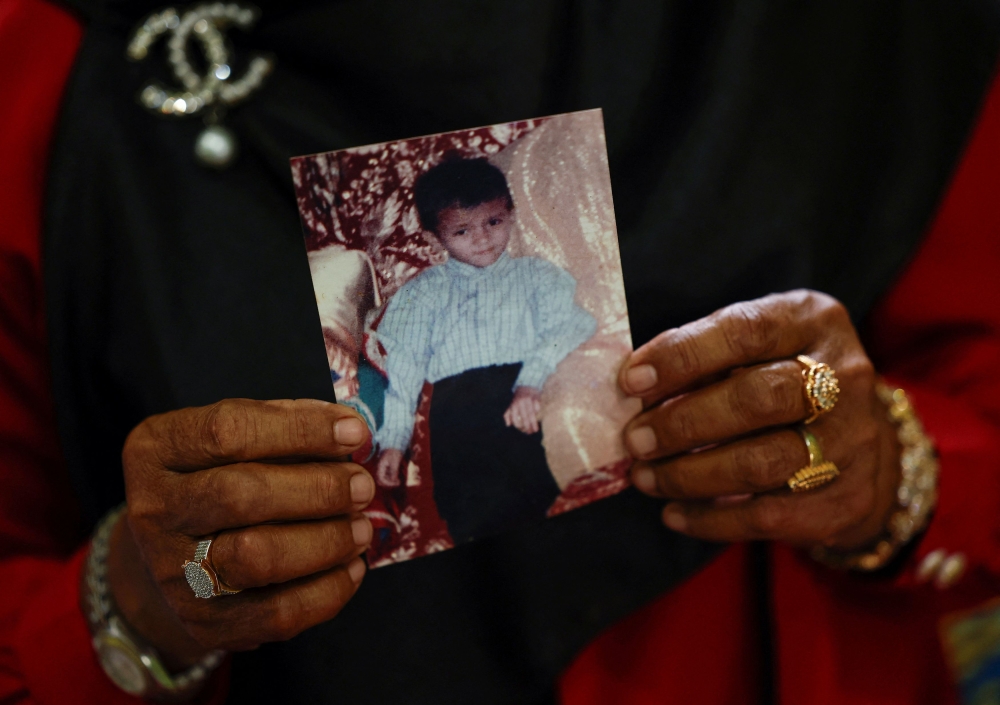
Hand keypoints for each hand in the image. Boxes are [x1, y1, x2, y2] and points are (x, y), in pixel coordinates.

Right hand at [108, 399, 374, 667]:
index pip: (228, 431)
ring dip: (325, 541)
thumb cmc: (220, 478)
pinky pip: (275, 613)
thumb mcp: (235, 439)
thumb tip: (351, 432)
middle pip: (240, 496)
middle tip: (362, 487)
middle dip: (317, 490)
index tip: (355, 432)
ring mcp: (172, 572)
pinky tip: (352, 568)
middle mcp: (153, 510)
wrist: (175, 557)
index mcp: (157, 450)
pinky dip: (327, 590)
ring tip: (362, 529)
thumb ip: (285, 426)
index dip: (300, 430)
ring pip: (256, 558)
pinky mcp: (203, 623)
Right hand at [376, 448, 403, 486]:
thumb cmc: (394, 452)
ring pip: (384, 479)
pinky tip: (398, 477)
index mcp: (380, 467)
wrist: (394, 444)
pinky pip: (387, 476)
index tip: (397, 483)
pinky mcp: (386, 468)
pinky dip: (392, 478)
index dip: (388, 484)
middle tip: (397, 483)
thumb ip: (393, 472)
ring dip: (390, 481)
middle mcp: (379, 469)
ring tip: (399, 480)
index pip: (381, 480)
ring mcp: (382, 469)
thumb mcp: (395, 462)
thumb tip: (394, 481)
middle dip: (389, 484)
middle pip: (381, 481)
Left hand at [504, 386, 541, 433]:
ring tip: (535, 430)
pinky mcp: (536, 398)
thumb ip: (507, 415)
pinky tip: (540, 419)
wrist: (527, 385)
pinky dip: (538, 413)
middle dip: (527, 426)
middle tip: (530, 433)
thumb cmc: (518, 398)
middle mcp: (520, 403)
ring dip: (533, 423)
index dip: (519, 426)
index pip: (515, 418)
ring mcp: (529, 400)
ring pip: (531, 414)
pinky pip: (537, 408)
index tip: (523, 430)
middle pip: (524, 417)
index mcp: (514, 405)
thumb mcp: (511, 405)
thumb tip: (508, 425)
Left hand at [617, 290, 900, 551]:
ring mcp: (853, 441)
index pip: (745, 331)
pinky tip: (674, 513)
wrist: (861, 441)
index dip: (683, 356)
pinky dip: (711, 519)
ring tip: (645, 477)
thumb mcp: (754, 346)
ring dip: (689, 475)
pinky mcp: (847, 499)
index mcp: (812, 321)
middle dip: (683, 423)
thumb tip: (634, 384)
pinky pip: (768, 516)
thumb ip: (702, 356)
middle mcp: (844, 377)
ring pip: (762, 463)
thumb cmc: (780, 378)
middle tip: (635, 440)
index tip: (631, 381)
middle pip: (758, 399)